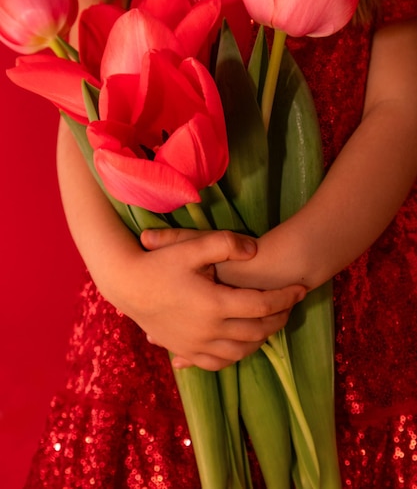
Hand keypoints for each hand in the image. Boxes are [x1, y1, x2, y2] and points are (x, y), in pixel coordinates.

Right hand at [139, 229, 305, 369]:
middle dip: (279, 318)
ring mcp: (196, 345)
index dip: (285, 297)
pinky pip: (218, 362)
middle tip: (291, 305)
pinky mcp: (184, 350)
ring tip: (271, 322)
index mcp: (214, 304)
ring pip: (241, 351)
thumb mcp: (191, 246)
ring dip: (262, 338)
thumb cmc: (159, 263)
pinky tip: (242, 344)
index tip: (300, 288)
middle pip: (257, 331)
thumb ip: (225, 243)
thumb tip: (255, 249)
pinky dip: (237, 355)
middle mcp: (209, 331)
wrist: (126, 284)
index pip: (262, 306)